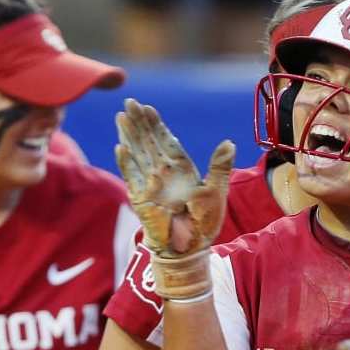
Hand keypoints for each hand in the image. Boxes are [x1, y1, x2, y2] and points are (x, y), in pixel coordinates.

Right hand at [115, 99, 233, 294]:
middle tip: (130, 101)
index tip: (148, 107)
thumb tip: (229, 143)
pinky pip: (131, 177)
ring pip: (138, 153)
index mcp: (181, 168)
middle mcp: (164, 172)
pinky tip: (119, 147)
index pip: (166, 140)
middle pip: (149, 141)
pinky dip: (126, 163)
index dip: (157, 124)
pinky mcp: (141, 198)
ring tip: (121, 116)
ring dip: (129, 136)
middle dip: (139, 122)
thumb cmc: (204, 222)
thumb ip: (220, 167)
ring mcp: (151, 184)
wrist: (190, 248)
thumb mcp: (217, 191)